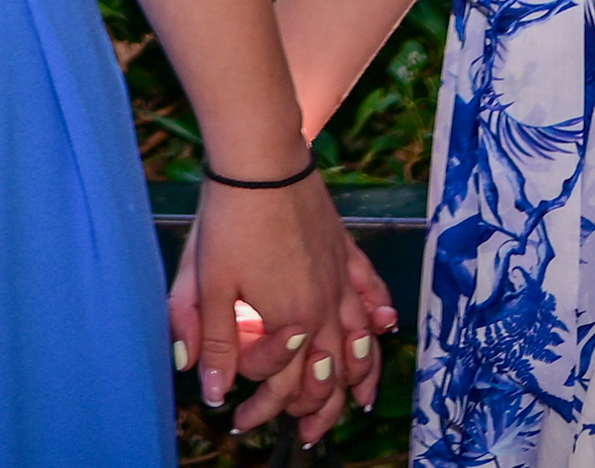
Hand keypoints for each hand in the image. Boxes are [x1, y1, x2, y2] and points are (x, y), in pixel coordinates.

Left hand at [166, 180, 379, 446]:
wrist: (262, 162)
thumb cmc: (231, 222)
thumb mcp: (209, 286)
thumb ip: (213, 343)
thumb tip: (212, 394)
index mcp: (292, 321)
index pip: (284, 384)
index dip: (260, 406)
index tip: (237, 414)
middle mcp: (325, 307)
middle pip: (330, 374)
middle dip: (318, 410)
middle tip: (304, 432)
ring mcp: (341, 279)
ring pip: (361, 342)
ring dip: (359, 377)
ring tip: (356, 403)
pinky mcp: (347, 251)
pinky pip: (373, 292)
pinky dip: (379, 316)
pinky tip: (384, 328)